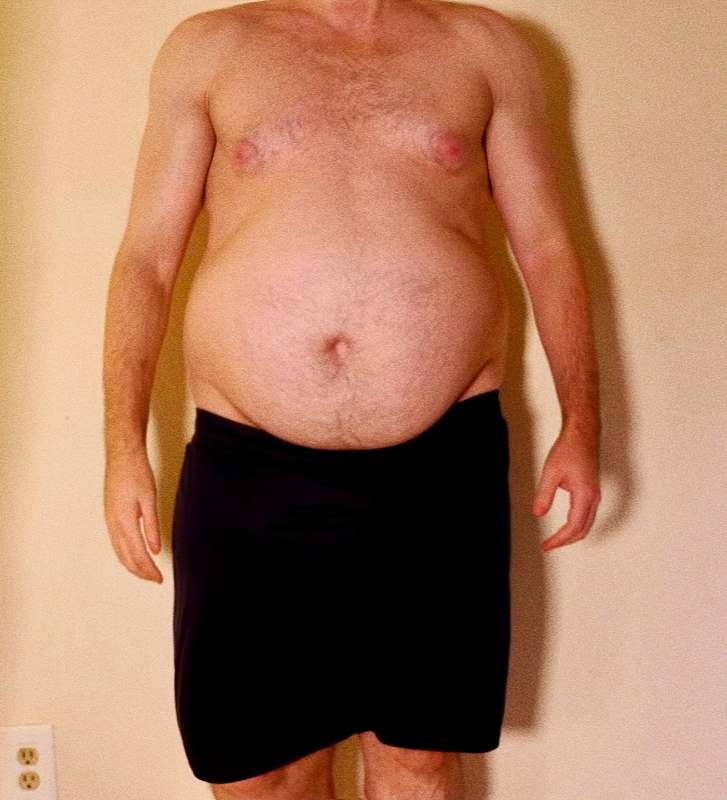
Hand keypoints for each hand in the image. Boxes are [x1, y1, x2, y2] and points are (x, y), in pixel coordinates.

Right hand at [104, 450, 163, 582]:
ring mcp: (110, 520)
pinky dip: (125, 554)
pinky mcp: (110, 516)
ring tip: (146, 572)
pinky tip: (134, 555)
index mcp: (124, 521)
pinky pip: (116, 542)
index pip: (137, 554)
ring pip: (119, 552)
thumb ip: (152, 526)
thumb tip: (155, 550)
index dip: (148, 570)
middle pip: (126, 557)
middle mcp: (113, 524)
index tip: (159, 579)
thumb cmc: (137, 474)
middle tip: (156, 579)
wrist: (122, 456)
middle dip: (140, 571)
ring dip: (132, 565)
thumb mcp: (149, 500)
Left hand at [532, 424, 600, 550]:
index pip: (573, 527)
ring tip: (555, 540)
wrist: (582, 434)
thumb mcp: (551, 472)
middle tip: (548, 546)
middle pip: (583, 530)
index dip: (559, 540)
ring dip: (572, 535)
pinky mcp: (592, 491)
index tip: (546, 546)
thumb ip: (544, 495)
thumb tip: (538, 514)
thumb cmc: (568, 449)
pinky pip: (587, 515)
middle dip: (566, 541)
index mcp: (585, 495)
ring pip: (587, 524)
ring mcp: (595, 495)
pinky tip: (565, 526)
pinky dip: (577, 525)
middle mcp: (593, 498)